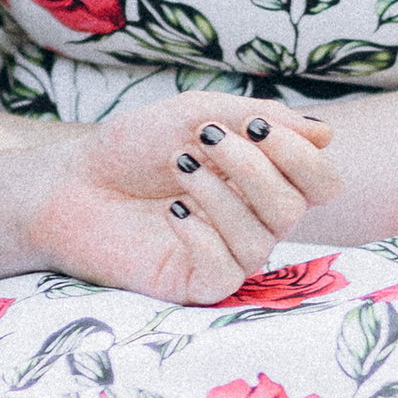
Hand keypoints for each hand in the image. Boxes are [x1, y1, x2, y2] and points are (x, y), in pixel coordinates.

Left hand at [0, 91, 337, 306]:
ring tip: (180, 168)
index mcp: (263, 181)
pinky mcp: (192, 284)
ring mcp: (225, 255)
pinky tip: (172, 213)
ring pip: (261, 241)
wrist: (71, 181)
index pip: (321, 182)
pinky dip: (203, 237)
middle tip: (204, 139)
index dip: (302, 156)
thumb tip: (326, 136)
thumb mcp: (195, 114)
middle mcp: (253, 222)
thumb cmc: (132, 148)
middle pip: (294, 207)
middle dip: (253, 167)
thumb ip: (257, 119)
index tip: (254, 126)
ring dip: (222, 195)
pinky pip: (224, 274)